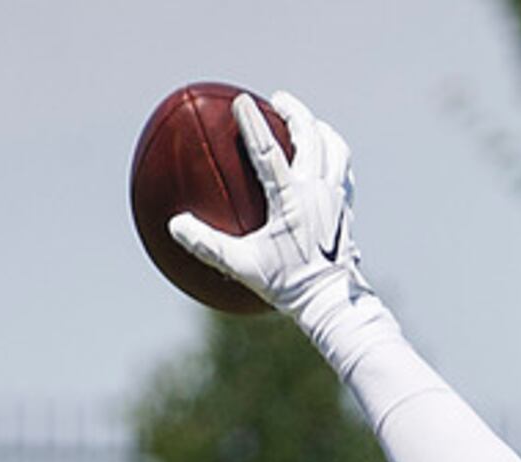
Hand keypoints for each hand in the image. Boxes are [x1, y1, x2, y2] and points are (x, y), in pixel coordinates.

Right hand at [166, 91, 366, 328]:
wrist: (332, 302)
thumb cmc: (287, 285)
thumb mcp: (242, 266)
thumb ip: (207, 245)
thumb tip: (174, 225)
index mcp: (292, 199)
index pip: (270, 152)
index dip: (254, 124)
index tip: (243, 100)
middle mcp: (318, 191)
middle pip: (312, 137)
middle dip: (295, 112)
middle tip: (279, 99)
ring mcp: (336, 198)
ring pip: (335, 149)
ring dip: (321, 130)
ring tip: (308, 122)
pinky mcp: (347, 209)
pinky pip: (344, 171)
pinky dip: (334, 156)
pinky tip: (325, 159)